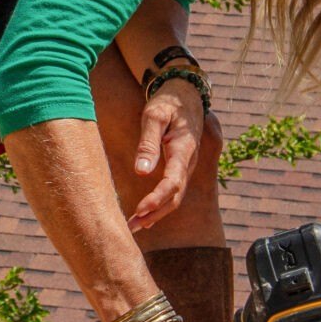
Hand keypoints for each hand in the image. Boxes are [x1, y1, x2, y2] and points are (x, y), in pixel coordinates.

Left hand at [126, 79, 215, 232]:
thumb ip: (148, 143)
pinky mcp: (181, 167)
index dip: (157, 199)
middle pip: (175, 197)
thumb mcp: (155, 116)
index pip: (173, 182)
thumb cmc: (168, 103)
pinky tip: (146, 216)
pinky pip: (174, 192)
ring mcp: (187, 166)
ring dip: (156, 214)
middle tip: (131, 227)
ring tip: (134, 226)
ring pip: (175, 197)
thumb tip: (141, 172)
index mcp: (184, 149)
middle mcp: (188, 162)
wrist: (187, 94)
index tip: (140, 210)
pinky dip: (160, 206)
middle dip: (154, 214)